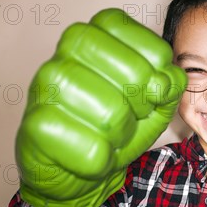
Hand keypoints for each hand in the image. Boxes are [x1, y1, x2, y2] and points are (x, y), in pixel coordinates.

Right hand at [16, 9, 185, 206]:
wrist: (73, 171)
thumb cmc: (112, 128)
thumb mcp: (152, 104)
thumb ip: (168, 86)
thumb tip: (169, 79)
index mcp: (93, 36)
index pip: (137, 35)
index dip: (155, 62)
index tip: (153, 86)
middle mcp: (64, 54)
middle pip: (133, 72)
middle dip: (144, 101)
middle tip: (134, 115)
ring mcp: (46, 87)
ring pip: (112, 112)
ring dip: (123, 134)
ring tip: (111, 136)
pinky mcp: (36, 124)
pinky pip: (93, 148)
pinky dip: (102, 158)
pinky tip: (92, 153)